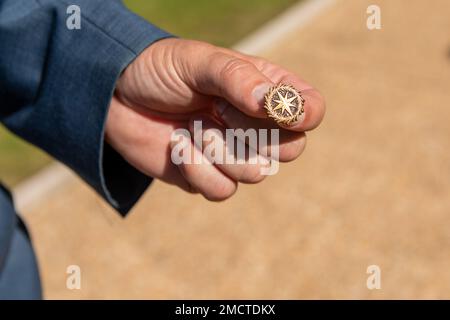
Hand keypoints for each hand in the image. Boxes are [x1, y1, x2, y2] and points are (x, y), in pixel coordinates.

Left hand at [105, 38, 324, 200]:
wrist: (115, 98)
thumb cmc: (159, 70)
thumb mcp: (198, 62)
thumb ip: (236, 77)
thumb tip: (269, 103)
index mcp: (263, 90)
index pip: (309, 109)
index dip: (301, 114)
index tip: (272, 109)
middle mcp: (256, 125)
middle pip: (291, 149)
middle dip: (254, 134)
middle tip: (221, 111)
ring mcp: (234, 154)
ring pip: (256, 173)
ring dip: (220, 151)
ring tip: (193, 126)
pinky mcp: (208, 177)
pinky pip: (222, 191)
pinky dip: (197, 170)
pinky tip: (179, 146)